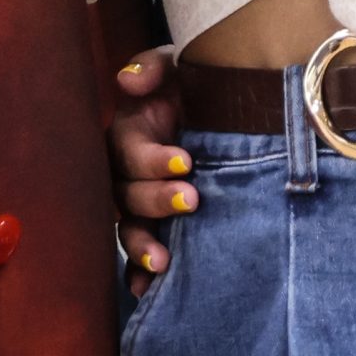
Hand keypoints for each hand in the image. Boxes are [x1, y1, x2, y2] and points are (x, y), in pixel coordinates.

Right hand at [111, 51, 191, 297]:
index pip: (129, 151)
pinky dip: (138, 274)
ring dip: (143, 245)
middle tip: (191, 200)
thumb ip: (152, 67)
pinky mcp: (156, 226)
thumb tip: (129, 82)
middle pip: (127, 194)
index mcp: (128, 134)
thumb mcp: (176, 66)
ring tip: (164, 260)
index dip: (152, 160)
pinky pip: (138, 255)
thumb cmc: (195, 85)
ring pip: (129, 228)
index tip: (186, 162)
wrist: (228, 109)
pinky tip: (148, 290)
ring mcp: (141, 204)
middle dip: (156, 200)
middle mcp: (128, 173)